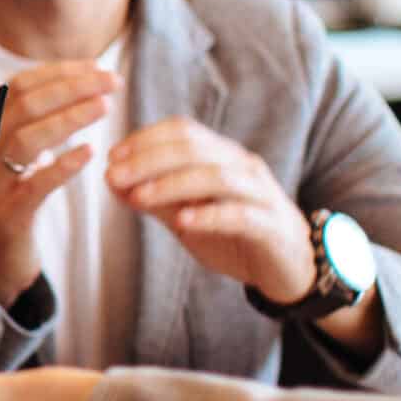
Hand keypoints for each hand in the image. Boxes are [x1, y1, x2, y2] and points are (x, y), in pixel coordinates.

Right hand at [0, 63, 119, 304]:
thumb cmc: (10, 190)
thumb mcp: (10, 148)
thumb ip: (31, 117)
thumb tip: (80, 79)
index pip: (19, 85)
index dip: (60, 72)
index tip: (97, 67)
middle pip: (24, 104)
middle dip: (72, 87)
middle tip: (112, 82)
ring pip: (28, 138)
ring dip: (70, 118)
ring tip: (105, 106)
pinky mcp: (7, 211)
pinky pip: (37, 184)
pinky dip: (64, 165)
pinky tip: (90, 153)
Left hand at [106, 119, 314, 302]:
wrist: (289, 268)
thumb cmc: (234, 236)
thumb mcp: (186, 215)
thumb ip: (154, 198)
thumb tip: (113, 181)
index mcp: (223, 156)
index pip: (184, 131)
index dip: (145, 140)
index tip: (111, 158)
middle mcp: (243, 167)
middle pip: (195, 149)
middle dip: (149, 160)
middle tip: (115, 176)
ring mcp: (260, 194)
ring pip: (216, 177)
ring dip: (171, 184)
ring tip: (138, 198)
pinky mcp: (271, 226)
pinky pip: (240, 215)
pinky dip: (208, 215)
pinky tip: (181, 221)